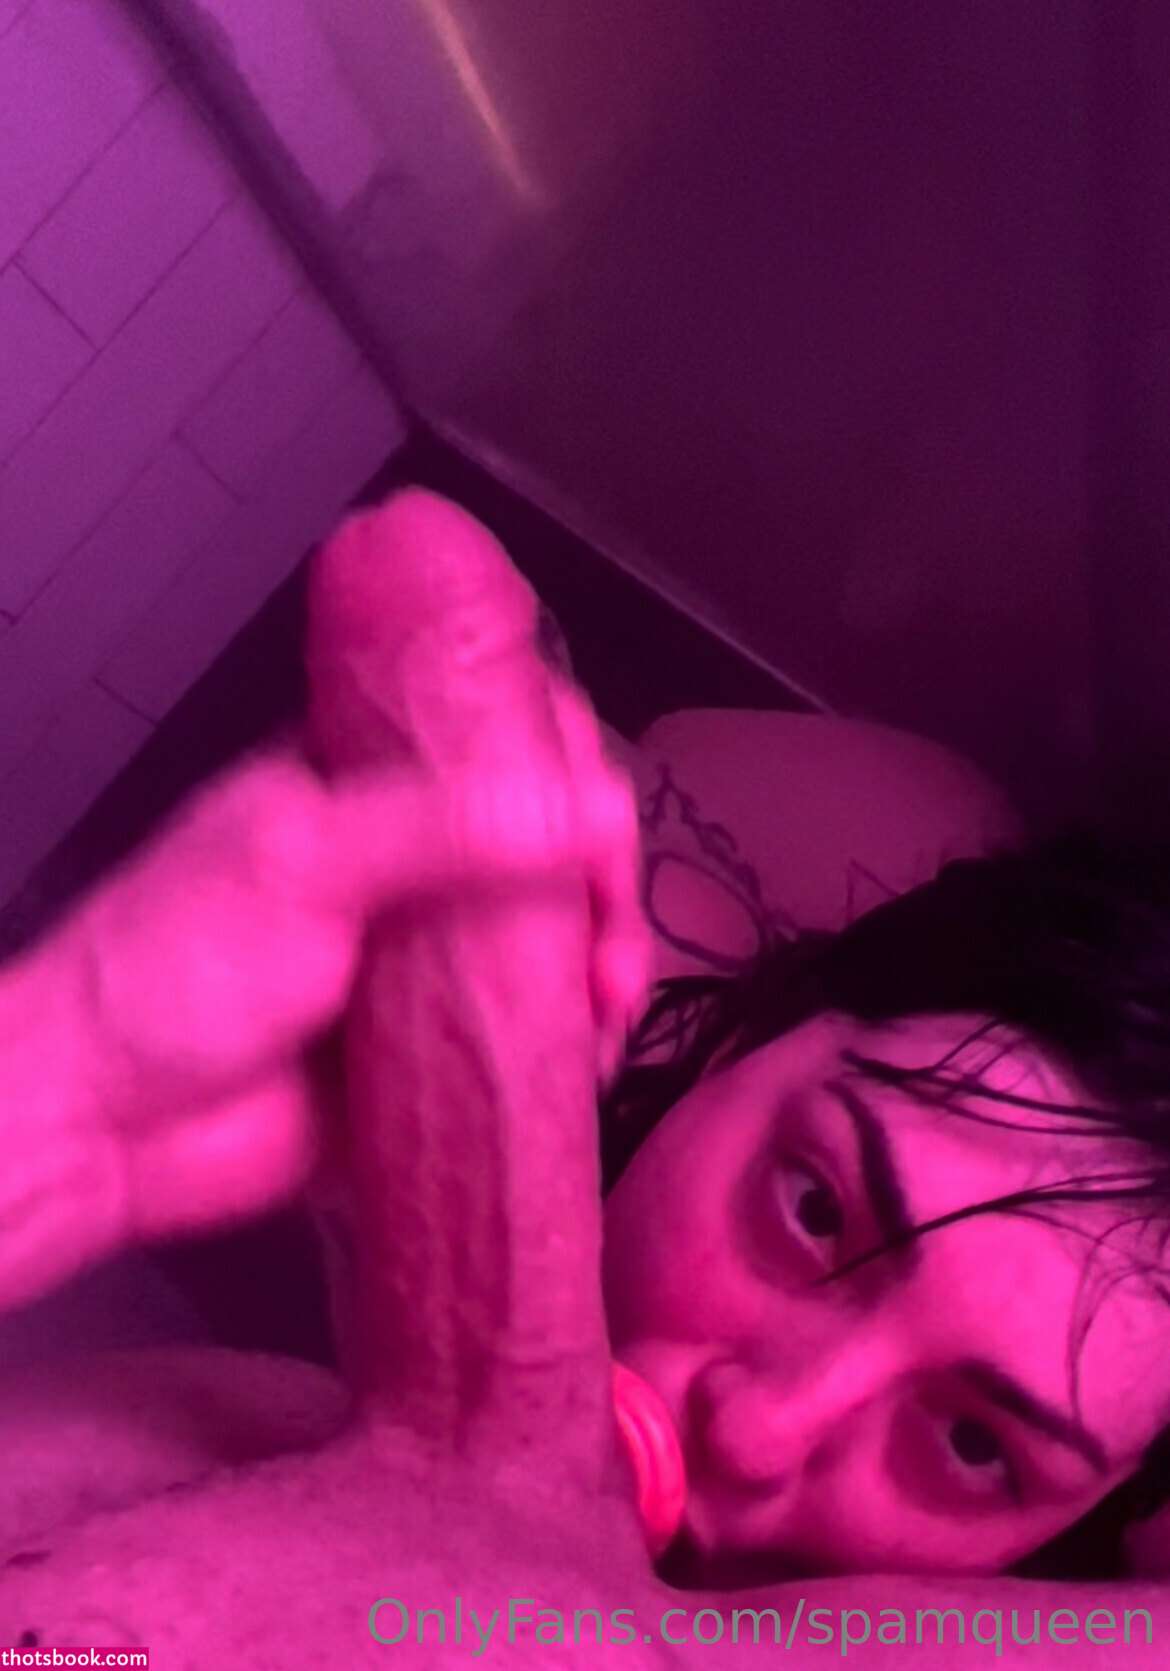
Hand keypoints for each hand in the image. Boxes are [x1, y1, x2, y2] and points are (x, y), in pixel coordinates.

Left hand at [1, 694, 649, 1305]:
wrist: (104, 1126)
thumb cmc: (170, 966)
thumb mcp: (306, 861)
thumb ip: (449, 825)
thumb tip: (595, 803)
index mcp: (366, 782)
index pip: (500, 740)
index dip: (571, 771)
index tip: (604, 830)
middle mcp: (408, 862)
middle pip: (547, 846)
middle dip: (603, 890)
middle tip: (609, 949)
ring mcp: (423, 958)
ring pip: (550, 944)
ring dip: (602, 970)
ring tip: (607, 1015)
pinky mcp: (433, 1050)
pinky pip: (529, 1036)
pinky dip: (574, 1048)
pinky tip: (588, 1066)